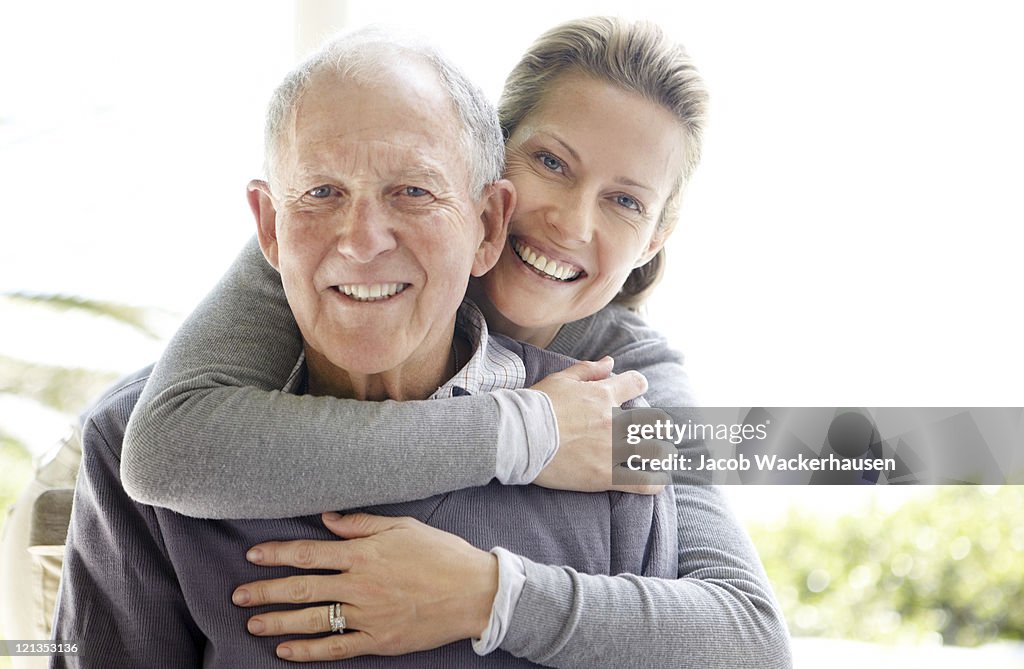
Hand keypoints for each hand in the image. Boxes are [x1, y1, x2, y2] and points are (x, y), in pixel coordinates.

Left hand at [232, 512, 498, 661]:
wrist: (474, 591)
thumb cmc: (441, 554)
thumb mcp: (403, 526)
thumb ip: (361, 524)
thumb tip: (326, 518)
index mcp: (364, 554)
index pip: (308, 553)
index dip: (276, 554)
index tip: (252, 556)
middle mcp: (360, 585)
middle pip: (302, 588)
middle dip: (266, 591)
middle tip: (237, 594)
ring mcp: (368, 616)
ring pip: (312, 620)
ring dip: (278, 621)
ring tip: (251, 622)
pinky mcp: (379, 641)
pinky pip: (336, 648)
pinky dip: (308, 651)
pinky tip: (285, 651)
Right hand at [531, 356, 667, 494]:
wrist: (518, 437)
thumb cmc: (536, 406)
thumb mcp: (561, 380)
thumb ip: (588, 370)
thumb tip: (610, 362)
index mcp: (603, 395)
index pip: (637, 384)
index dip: (638, 386)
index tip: (636, 392)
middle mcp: (614, 421)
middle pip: (656, 422)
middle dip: (658, 426)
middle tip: (652, 432)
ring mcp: (613, 450)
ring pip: (657, 452)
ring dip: (660, 453)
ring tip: (656, 457)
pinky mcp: (606, 475)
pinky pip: (645, 482)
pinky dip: (656, 481)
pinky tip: (656, 479)